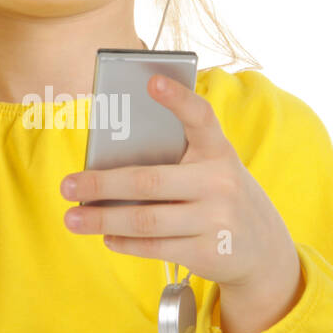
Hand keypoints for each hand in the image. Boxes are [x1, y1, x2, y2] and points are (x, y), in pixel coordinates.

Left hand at [59, 73, 304, 332]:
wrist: (265, 250)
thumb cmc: (220, 198)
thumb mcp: (211, 171)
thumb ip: (175, 163)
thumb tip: (108, 169)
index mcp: (219, 151)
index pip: (201, 117)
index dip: (178, 98)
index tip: (151, 80)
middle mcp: (220, 182)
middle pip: (148, 182)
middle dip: (101, 184)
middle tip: (67, 186)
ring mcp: (216, 220)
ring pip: (145, 220)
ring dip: (102, 220)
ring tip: (72, 219)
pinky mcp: (208, 252)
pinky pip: (154, 247)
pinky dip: (124, 242)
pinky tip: (106, 236)